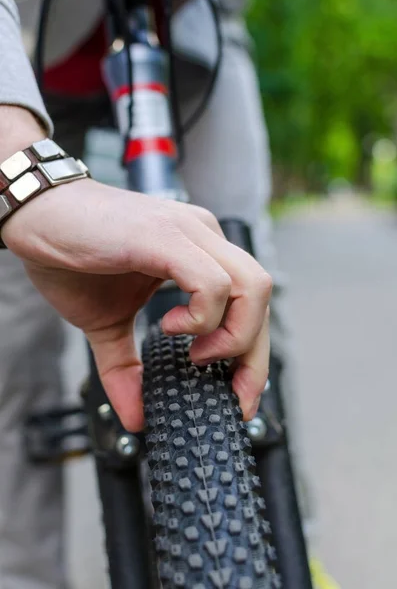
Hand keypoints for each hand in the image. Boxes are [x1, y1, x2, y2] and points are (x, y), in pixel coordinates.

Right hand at [3, 178, 271, 430]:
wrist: (36, 215)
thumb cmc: (72, 258)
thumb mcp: (105, 325)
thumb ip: (126, 369)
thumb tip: (136, 418)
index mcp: (200, 253)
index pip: (251, 304)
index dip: (255, 356)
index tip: (241, 397)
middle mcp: (204, 237)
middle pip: (262, 298)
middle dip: (255, 356)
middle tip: (230, 392)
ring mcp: (188, 233)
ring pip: (252, 286)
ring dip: (232, 335)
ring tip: (194, 352)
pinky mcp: (164, 236)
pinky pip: (211, 282)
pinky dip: (201, 316)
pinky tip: (169, 326)